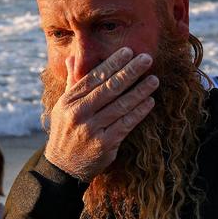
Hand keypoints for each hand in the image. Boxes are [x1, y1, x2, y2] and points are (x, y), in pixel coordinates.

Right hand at [45, 47, 158, 181]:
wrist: (63, 167)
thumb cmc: (66, 132)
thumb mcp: (63, 107)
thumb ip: (72, 83)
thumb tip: (73, 58)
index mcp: (69, 101)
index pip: (94, 77)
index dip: (112, 63)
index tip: (128, 51)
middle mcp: (79, 114)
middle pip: (109, 88)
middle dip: (130, 71)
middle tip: (147, 59)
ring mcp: (92, 130)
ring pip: (121, 105)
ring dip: (140, 91)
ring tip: (154, 80)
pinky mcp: (104, 145)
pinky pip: (126, 124)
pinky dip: (139, 112)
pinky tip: (150, 102)